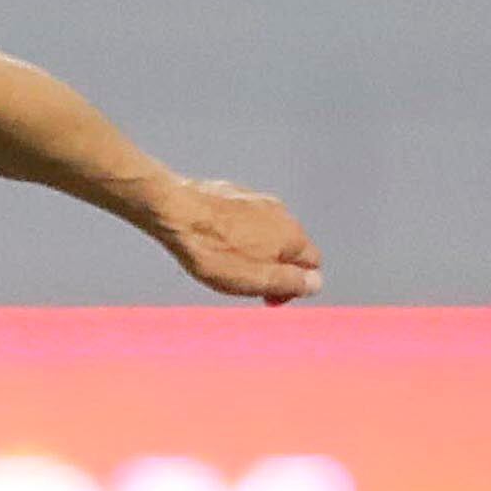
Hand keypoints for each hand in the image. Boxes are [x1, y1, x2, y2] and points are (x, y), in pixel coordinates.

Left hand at [154, 178, 323, 305]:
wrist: (175, 212)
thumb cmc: (213, 249)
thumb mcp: (257, 280)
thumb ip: (291, 283)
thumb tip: (314, 284)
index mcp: (293, 236)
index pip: (313, 265)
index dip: (293, 285)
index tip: (268, 297)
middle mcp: (282, 213)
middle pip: (289, 248)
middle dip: (273, 268)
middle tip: (244, 282)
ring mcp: (258, 200)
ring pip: (266, 232)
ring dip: (254, 250)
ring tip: (225, 261)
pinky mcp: (234, 194)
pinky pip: (244, 219)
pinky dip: (236, 233)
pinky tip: (214, 241)